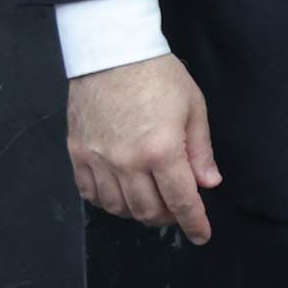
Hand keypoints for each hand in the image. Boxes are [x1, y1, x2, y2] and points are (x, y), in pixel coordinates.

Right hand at [67, 54, 220, 242]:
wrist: (113, 53)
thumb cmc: (158, 75)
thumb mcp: (194, 108)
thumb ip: (200, 150)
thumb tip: (208, 183)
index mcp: (161, 150)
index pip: (180, 200)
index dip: (194, 222)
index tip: (201, 235)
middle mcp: (127, 162)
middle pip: (148, 210)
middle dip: (168, 218)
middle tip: (178, 210)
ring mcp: (98, 160)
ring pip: (118, 208)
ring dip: (139, 212)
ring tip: (153, 201)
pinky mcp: (78, 154)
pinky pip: (90, 194)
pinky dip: (108, 202)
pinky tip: (121, 193)